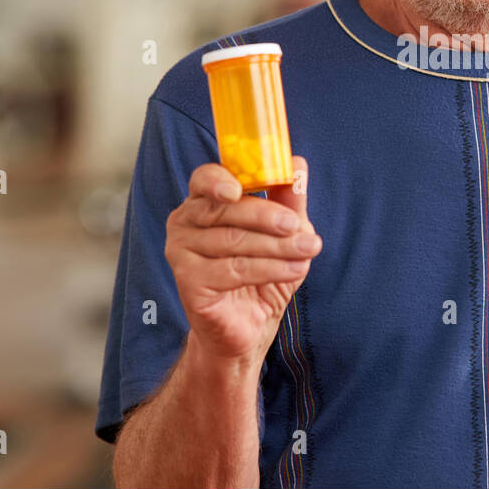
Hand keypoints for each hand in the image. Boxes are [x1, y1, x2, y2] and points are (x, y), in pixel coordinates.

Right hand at [164, 155, 318, 366]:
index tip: (240, 187)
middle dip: (267, 217)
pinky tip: (295, 270)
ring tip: (308, 250)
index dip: (220, 179)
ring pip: (234, 241)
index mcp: (202, 201)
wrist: (249, 326)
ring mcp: (180, 252)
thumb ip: (288, 200)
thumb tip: (298, 163)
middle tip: (297, 226)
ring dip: (277, 246)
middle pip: (225, 210)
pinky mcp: (188, 281)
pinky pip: (233, 270)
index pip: (204, 179)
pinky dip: (269, 269)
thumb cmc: (262, 273)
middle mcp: (184, 222)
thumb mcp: (283, 233)